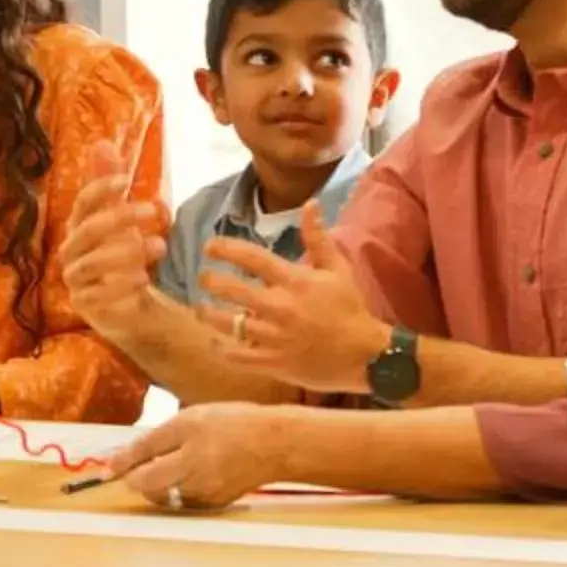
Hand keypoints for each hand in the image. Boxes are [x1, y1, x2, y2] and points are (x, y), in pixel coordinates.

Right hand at [59, 141, 172, 341]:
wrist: (124, 304)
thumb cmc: (120, 254)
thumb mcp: (121, 217)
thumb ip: (109, 184)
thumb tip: (101, 143)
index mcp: (78, 225)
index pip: (82, 202)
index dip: (100, 188)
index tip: (126, 179)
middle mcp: (71, 250)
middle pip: (89, 230)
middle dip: (121, 218)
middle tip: (153, 211)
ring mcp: (75, 279)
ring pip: (92, 263)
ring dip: (128, 253)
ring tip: (160, 247)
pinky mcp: (85, 305)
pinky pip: (96, 296)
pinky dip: (120, 286)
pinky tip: (145, 279)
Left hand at [108, 404, 303, 510]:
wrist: (276, 444)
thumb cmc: (232, 423)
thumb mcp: (188, 420)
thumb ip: (151, 442)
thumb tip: (117, 462)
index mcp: (186, 461)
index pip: (138, 476)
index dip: (122, 468)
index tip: (111, 465)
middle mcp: (193, 486)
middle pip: (148, 490)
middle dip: (141, 475)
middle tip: (150, 455)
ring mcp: (204, 499)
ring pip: (164, 495)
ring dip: (158, 481)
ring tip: (175, 458)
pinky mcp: (214, 505)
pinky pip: (183, 499)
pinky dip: (178, 487)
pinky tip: (192, 469)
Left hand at [194, 203, 392, 393]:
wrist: (365, 354)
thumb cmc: (350, 308)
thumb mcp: (338, 269)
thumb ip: (318, 238)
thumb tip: (310, 204)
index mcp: (295, 281)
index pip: (252, 259)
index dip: (226, 249)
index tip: (209, 247)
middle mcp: (280, 307)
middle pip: (233, 290)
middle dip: (211, 281)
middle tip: (203, 278)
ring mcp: (275, 337)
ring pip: (229, 324)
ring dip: (209, 314)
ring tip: (201, 309)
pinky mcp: (274, 362)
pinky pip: (239, 356)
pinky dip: (222, 349)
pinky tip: (215, 342)